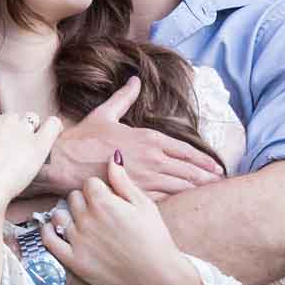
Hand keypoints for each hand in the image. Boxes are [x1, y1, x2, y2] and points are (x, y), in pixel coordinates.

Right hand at [0, 104, 64, 217]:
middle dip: (10, 135)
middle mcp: (4, 118)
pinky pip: (53, 126)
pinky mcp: (39, 144)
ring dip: (28, 135)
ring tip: (22, 154)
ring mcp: (23, 130)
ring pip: (31, 124)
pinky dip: (52, 127)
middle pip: (12, 120)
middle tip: (4, 157)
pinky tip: (48, 133)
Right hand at [39, 76, 222, 197]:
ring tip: (210, 194)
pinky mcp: (136, 194)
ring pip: (182, 187)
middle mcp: (153, 159)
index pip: (186, 150)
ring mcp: (146, 179)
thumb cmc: (83, 139)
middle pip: (190, 170)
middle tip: (220, 182)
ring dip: (197, 190)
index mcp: (149, 138)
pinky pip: (165, 200)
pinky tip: (184, 204)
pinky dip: (177, 201)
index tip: (216, 166)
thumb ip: (124, 98)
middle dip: (207, 177)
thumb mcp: (105, 113)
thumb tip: (135, 80)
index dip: (204, 160)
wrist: (64, 163)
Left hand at [39, 157, 201, 284]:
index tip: (108, 199)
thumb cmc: (155, 239)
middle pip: (74, 197)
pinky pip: (49, 239)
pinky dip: (48, 231)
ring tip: (80, 222)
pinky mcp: (73, 260)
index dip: (99, 190)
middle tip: (98, 213)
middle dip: (85, 202)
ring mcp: (78, 240)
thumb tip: (113, 156)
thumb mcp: (144, 205)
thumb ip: (123, 181)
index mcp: (104, 202)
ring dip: (67, 215)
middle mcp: (87, 218)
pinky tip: (54, 229)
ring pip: (59, 215)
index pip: (89, 183)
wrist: (159, 277)